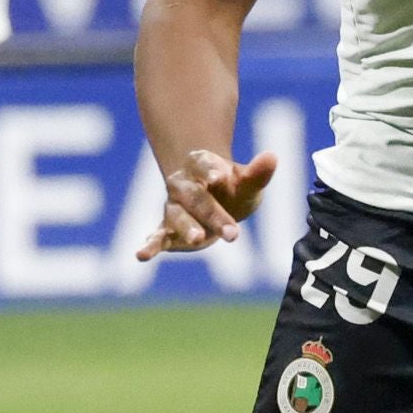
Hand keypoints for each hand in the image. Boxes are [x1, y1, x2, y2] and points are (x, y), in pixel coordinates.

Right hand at [137, 147, 279, 260]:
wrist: (217, 201)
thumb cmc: (233, 189)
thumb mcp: (247, 182)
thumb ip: (257, 173)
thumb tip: (272, 157)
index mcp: (200, 164)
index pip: (203, 163)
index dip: (210, 169)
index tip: (220, 177)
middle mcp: (182, 184)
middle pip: (196, 196)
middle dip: (213, 213)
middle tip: (233, 233)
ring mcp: (174, 207)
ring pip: (178, 216)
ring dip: (187, 227)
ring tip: (198, 239)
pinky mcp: (167, 230)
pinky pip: (157, 237)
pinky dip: (149, 245)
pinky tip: (141, 254)